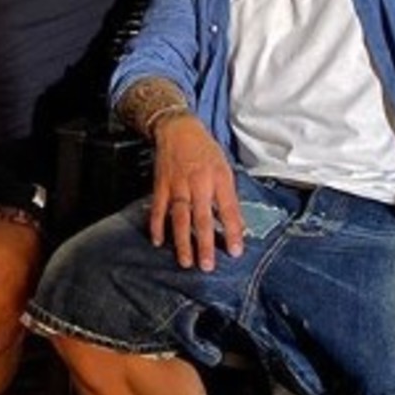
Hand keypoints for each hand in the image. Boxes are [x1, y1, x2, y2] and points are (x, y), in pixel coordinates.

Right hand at [149, 115, 244, 271]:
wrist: (178, 129)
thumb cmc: (205, 151)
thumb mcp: (225, 170)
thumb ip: (229, 198)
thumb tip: (238, 227)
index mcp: (218, 178)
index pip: (228, 209)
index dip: (232, 231)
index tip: (235, 252)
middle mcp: (198, 183)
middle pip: (202, 217)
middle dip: (205, 243)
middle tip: (207, 266)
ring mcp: (177, 185)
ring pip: (180, 217)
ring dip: (182, 241)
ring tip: (186, 261)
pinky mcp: (161, 186)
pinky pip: (158, 208)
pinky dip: (156, 225)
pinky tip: (158, 242)